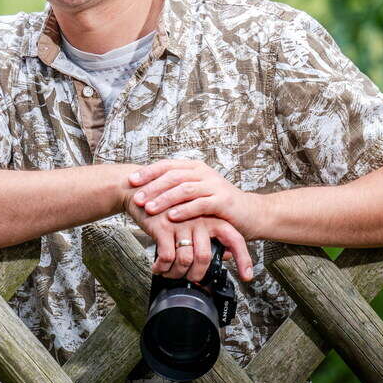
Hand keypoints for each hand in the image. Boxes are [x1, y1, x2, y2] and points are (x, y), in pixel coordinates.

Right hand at [125, 193, 253, 281]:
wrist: (139, 191)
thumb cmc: (166, 207)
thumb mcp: (192, 217)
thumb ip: (209, 235)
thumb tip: (225, 256)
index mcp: (210, 217)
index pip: (234, 238)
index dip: (243, 259)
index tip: (247, 276)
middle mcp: (199, 219)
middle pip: (205, 257)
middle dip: (197, 275)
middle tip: (190, 279)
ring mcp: (181, 223)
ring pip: (186, 260)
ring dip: (176, 273)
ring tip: (170, 273)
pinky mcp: (163, 227)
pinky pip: (167, 257)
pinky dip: (163, 267)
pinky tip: (159, 267)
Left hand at [130, 159, 260, 237]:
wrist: (251, 214)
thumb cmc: (218, 205)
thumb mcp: (196, 192)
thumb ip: (176, 189)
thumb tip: (146, 190)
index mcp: (194, 168)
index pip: (166, 165)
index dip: (148, 172)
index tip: (131, 181)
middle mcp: (203, 173)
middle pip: (172, 176)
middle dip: (152, 188)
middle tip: (136, 199)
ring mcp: (214, 186)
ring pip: (184, 189)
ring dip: (164, 199)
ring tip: (149, 208)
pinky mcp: (223, 201)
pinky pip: (200, 204)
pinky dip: (183, 210)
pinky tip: (171, 217)